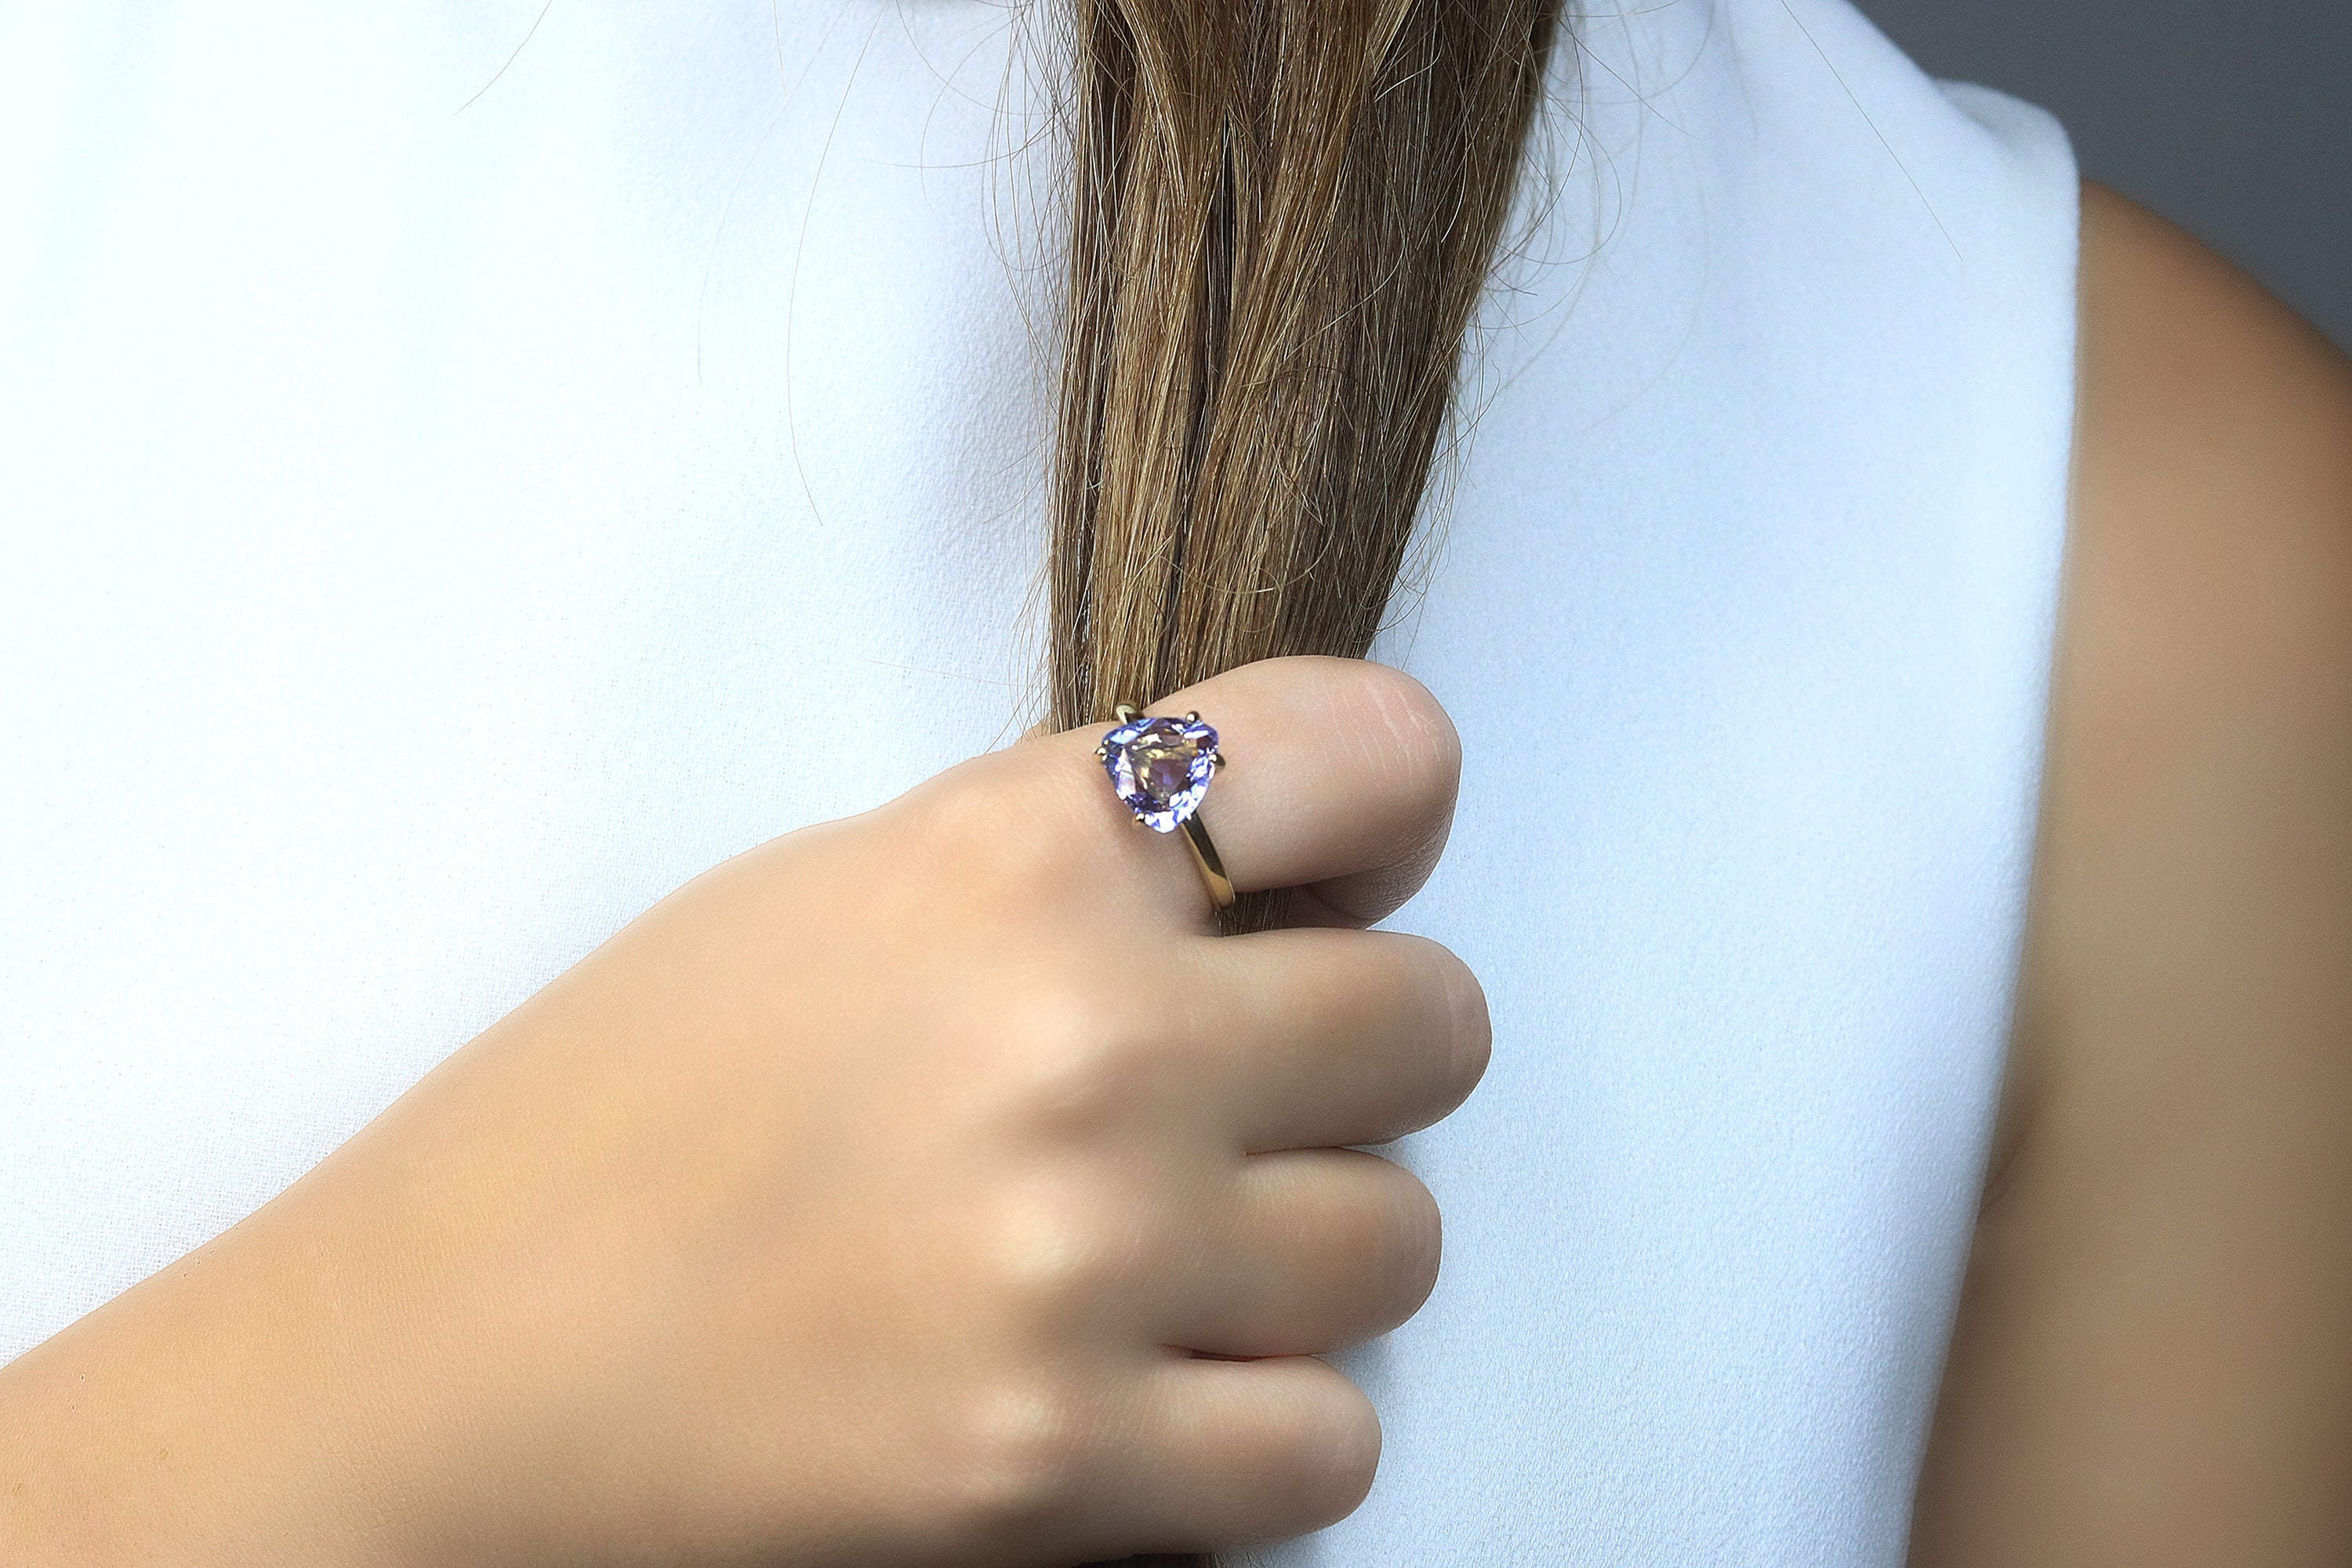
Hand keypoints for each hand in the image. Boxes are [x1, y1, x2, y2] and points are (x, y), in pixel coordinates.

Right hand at [0, 656, 1482, 1566]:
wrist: (442, 1365)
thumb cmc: (614, 1114)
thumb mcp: (838, 894)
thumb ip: (1070, 860)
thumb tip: (1278, 885)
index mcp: (1013, 853)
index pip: (1376, 753)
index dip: (1384, 820)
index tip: (1343, 877)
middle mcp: (1078, 1038)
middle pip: (1433, 1024)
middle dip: (1350, 1059)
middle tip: (1229, 1093)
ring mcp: (1083, 1260)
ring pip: (1398, 1240)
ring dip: (1299, 1252)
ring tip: (1150, 1253)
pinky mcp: (1063, 1463)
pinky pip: (1331, 1438)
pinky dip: (1258, 1423)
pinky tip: (1138, 1383)